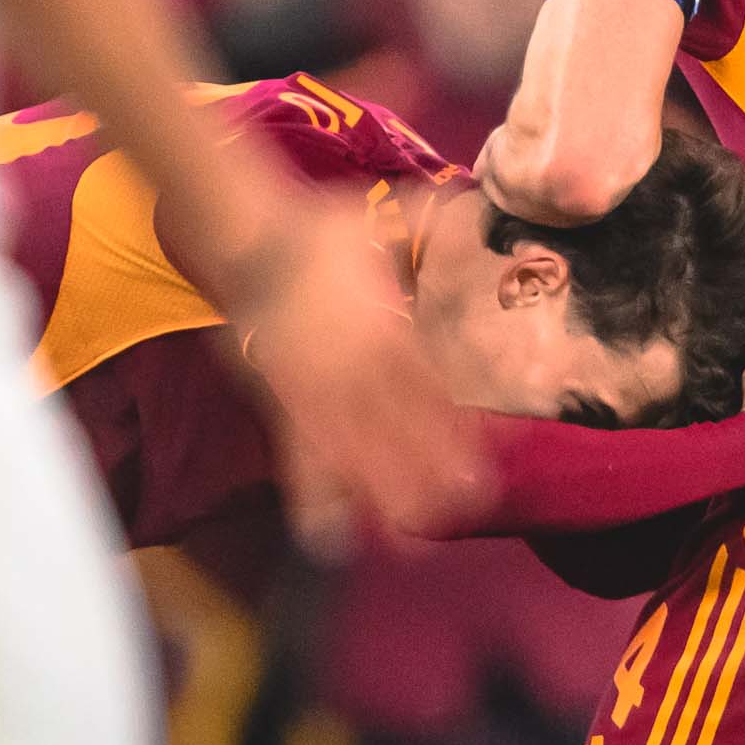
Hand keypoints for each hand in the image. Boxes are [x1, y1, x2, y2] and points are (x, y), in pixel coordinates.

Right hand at [224, 199, 487, 547]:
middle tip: (471, 503)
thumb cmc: (318, 229)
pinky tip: (327, 539)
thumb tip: (480, 205)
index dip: (461, 417)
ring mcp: (314, 392)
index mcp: (379, 326)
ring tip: (416, 538)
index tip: (498, 447)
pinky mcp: (283, 407)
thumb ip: (430, 220)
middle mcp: (350, 366)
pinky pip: (298, 459)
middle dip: (433, 467)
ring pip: (355, 452)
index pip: (428, 382)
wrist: (246, 238)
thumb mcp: (381, 218)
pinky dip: (312, 499)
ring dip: (385, 493)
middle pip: (398, 426)